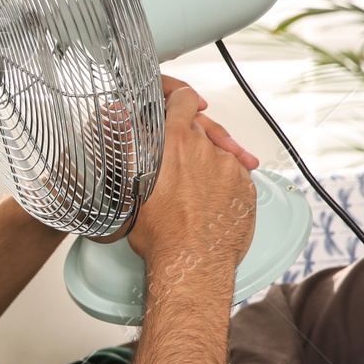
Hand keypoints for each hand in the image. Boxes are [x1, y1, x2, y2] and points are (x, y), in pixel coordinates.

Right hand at [126, 86, 255, 275]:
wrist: (192, 264)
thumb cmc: (160, 233)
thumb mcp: (128, 185)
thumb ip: (125, 145)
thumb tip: (116, 116)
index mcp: (174, 143)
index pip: (183, 99)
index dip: (179, 100)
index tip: (179, 106)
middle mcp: (206, 150)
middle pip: (201, 129)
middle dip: (191, 142)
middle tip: (178, 165)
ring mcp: (230, 168)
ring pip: (219, 154)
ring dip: (208, 165)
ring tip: (192, 192)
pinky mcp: (247, 188)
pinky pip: (236, 176)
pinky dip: (224, 184)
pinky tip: (209, 202)